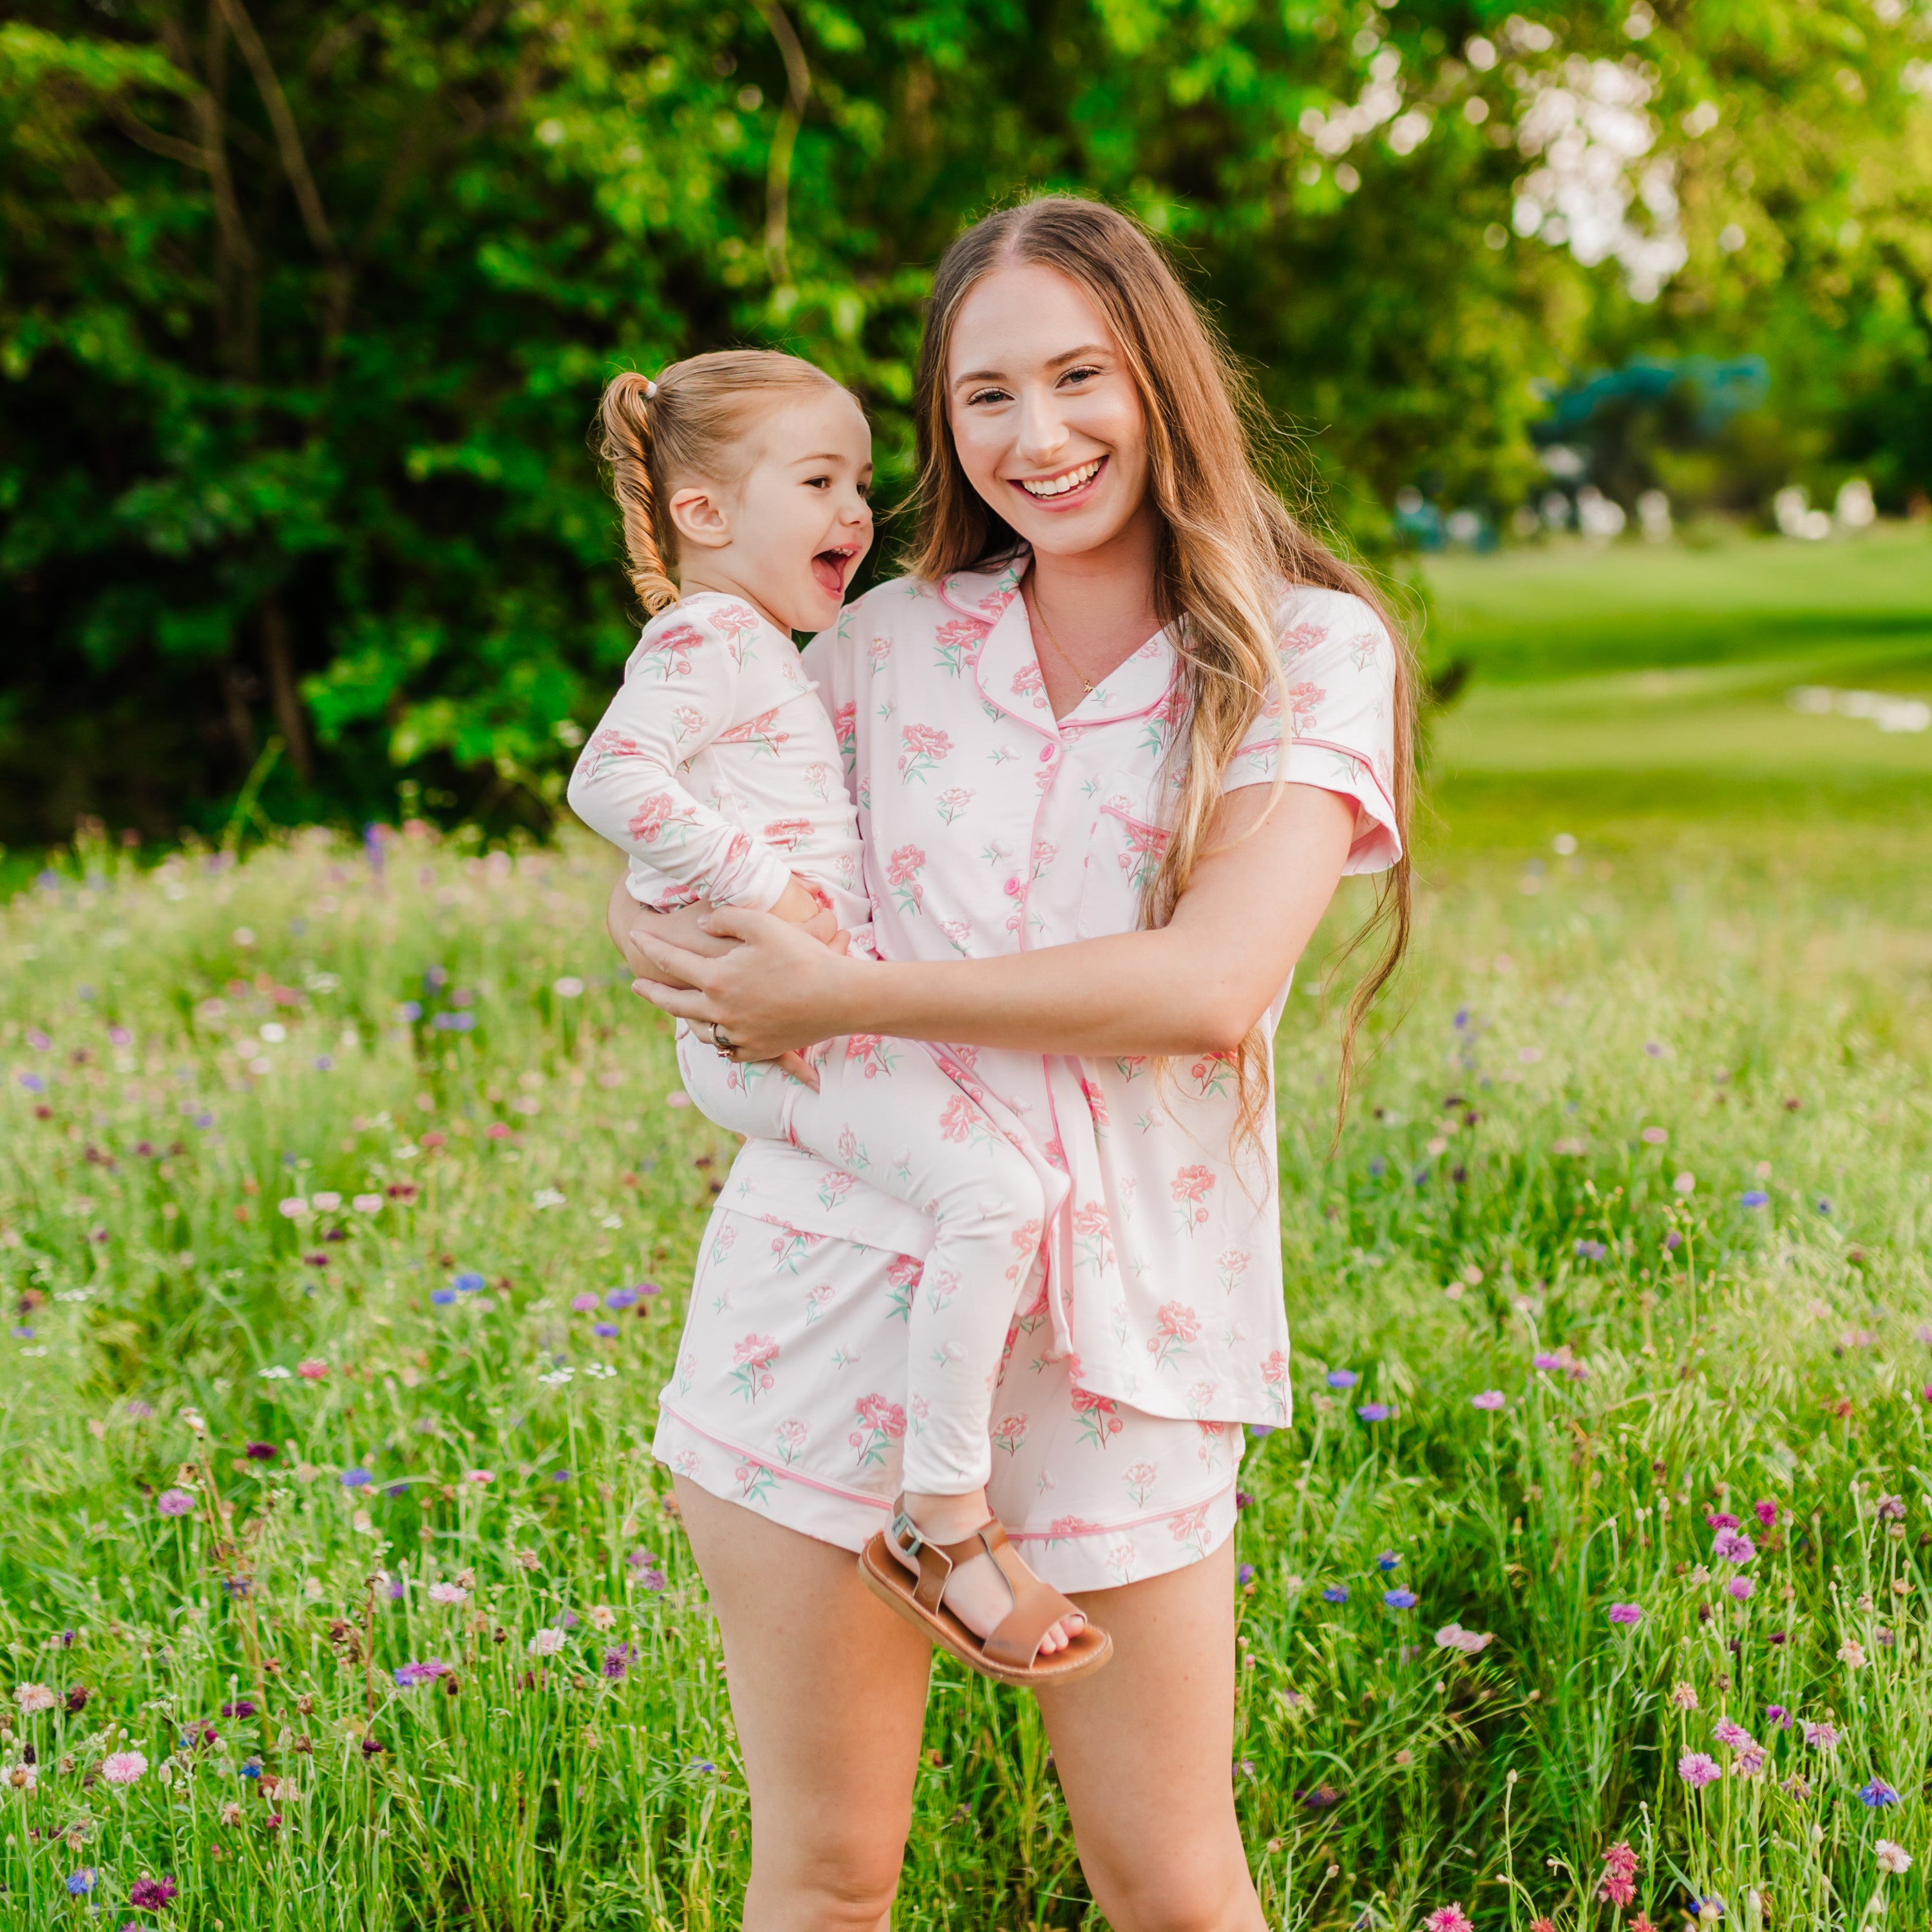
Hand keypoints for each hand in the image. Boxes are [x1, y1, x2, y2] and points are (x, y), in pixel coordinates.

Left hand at [628, 904, 859, 1061]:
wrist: (840, 998)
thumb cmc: (803, 955)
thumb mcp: (763, 924)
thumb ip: (727, 918)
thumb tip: (704, 926)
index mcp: (717, 979)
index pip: (672, 961)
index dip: (651, 947)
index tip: (635, 938)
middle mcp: (721, 1012)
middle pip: (674, 1003)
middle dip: (652, 991)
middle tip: (636, 985)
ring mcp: (739, 1035)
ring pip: (699, 1029)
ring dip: (683, 1017)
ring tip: (676, 1009)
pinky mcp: (758, 1050)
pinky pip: (728, 1048)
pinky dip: (718, 1039)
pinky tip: (716, 1031)